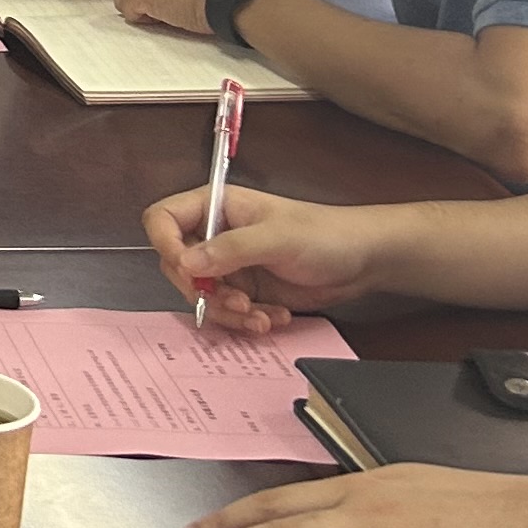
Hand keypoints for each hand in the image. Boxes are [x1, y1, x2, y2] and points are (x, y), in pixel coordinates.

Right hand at [142, 179, 377, 331]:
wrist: (362, 261)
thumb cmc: (325, 234)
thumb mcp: (277, 238)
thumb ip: (230, 249)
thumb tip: (187, 263)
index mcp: (216, 206)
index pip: (164, 220)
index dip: (166, 244)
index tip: (187, 270)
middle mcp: (216, 235)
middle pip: (177, 265)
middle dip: (203, 290)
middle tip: (234, 301)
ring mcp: (230, 265)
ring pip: (202, 295)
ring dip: (228, 312)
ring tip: (259, 316)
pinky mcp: (246, 291)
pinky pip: (228, 312)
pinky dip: (246, 320)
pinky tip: (273, 318)